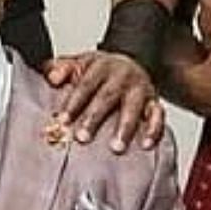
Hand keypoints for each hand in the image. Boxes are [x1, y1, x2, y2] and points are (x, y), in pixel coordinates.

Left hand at [45, 51, 163, 152]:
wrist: (128, 63)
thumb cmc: (100, 71)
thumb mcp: (79, 63)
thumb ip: (61, 68)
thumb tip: (52, 77)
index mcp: (101, 66)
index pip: (85, 84)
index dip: (73, 103)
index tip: (62, 120)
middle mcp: (122, 75)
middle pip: (107, 96)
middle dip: (95, 118)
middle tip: (82, 137)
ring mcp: (140, 88)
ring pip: (133, 107)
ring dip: (125, 128)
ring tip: (116, 147)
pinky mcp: (154, 100)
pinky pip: (158, 114)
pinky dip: (154, 129)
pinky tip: (145, 144)